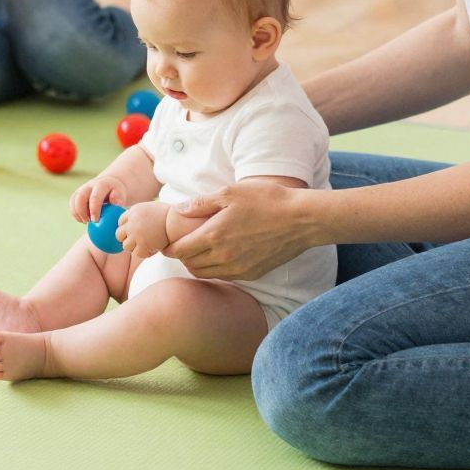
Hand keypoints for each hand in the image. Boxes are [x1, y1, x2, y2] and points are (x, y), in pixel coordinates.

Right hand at [71, 175, 126, 224]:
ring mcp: (81, 189)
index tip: (95, 221)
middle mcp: (89, 186)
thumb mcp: (120, 193)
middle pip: (80, 198)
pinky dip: (75, 214)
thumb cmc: (116, 193)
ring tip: (85, 221)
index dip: (94, 209)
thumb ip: (118, 198)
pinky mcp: (76, 194)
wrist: (108, 184)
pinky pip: (72, 204)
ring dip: (77, 213)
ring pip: (73, 201)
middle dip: (82, 212)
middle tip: (88, 222)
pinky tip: (82, 220)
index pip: (95, 197)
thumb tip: (116, 204)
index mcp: (101, 185)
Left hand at [115, 201, 171, 258]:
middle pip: (119, 235)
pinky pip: (137, 254)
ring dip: (135, 248)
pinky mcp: (144, 244)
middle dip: (127, 239)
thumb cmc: (169, 216)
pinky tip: (154, 249)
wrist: (180, 221)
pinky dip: (145, 253)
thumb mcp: (150, 209)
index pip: (120, 222)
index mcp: (134, 211)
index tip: (136, 231)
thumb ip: (139, 216)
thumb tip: (129, 227)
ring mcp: (137, 233)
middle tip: (139, 241)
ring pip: (126, 246)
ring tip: (147, 245)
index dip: (127, 228)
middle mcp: (132, 222)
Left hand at [162, 183, 313, 280]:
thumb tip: (178, 209)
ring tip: (199, 250)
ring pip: (205, 274)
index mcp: (214, 236)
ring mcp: (239, 268)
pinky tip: (219, 255)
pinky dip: (215, 269)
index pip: (180, 250)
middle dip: (182, 256)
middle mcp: (224, 257)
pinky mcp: (252, 273)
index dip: (169, 247)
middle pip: (190, 265)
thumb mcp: (230, 193)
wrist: (302, 220)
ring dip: (197, 265)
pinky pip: (224, 276)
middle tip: (182, 245)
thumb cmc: (266, 200)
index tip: (167, 241)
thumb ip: (200, 203)